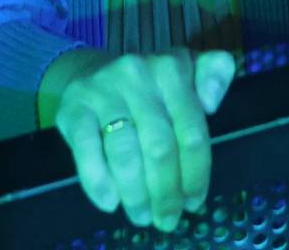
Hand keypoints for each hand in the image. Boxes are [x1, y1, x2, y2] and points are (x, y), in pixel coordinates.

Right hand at [52, 49, 237, 230]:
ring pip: (125, 153)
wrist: (90, 72)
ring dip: (136, 194)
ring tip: (141, 216)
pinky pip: (86, 150)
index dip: (195, 173)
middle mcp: (138, 74)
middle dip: (166, 192)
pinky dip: (98, 181)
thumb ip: (214, 75)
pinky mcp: (74, 107)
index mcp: (172, 68)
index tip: (194, 202)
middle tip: (167, 219)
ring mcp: (103, 90)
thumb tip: (212, 103)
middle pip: (159, 147)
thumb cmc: (149, 85)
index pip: (191, 130)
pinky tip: (110, 202)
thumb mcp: (188, 71)